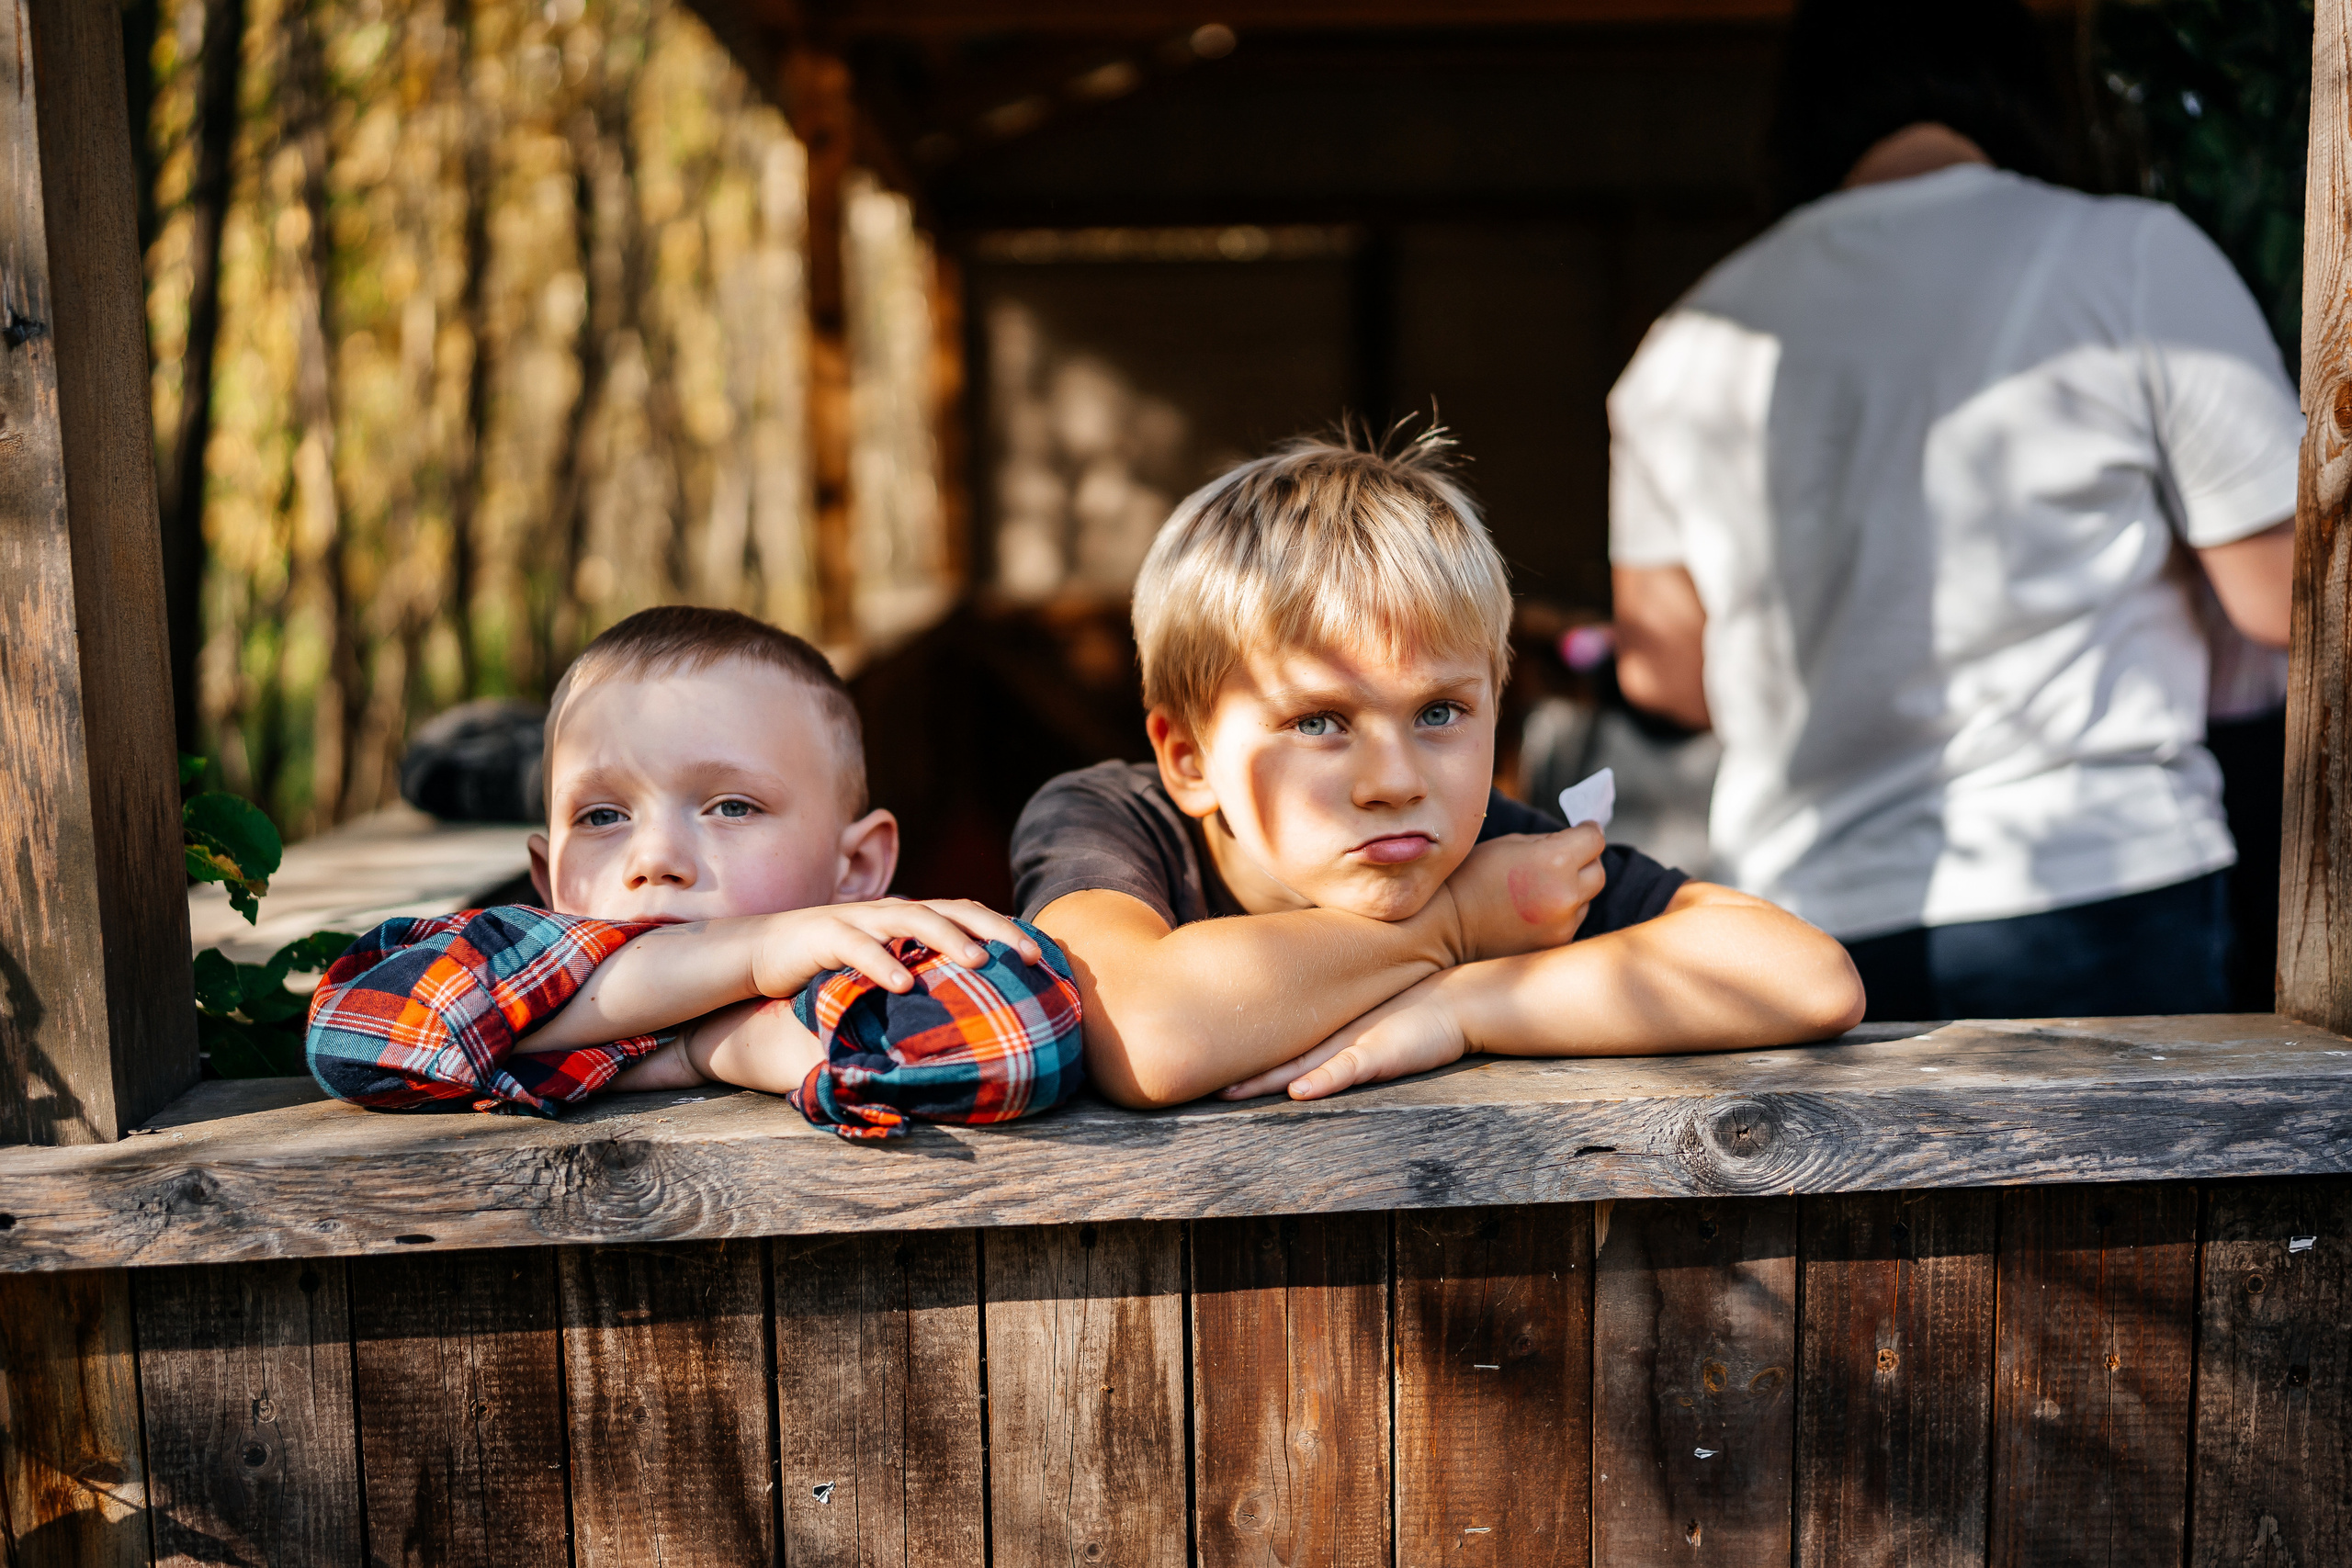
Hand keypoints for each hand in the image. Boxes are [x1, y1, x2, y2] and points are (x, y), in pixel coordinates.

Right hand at [748, 899, 1042, 1000]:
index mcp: (910, 919)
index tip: (1043, 955)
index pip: (968, 914)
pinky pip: (856, 946)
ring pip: (912, 919)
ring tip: (979, 961)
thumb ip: (919, 979)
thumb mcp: (882, 971)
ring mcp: (859, 919)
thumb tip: (968, 1019)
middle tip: (1029, 956)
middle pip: (953, 909)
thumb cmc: (830, 968)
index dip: (1006, 929)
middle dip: (995, 929)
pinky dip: (881, 963)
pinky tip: (902, 985)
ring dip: (948, 938)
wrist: (762, 951)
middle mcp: (891, 913)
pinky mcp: (823, 934)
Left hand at [1217, 974, 1469, 1102]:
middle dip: (1234, 1069)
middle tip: (1190, 1077)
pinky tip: (1297, 1092)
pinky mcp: (1380, 1055)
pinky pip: (1346, 1071)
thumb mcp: (1369, 1027)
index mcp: (1325, 1033)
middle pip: (1274, 1056)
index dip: (1236, 1052)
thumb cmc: (1415, 1012)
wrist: (1460, 999)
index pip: (1273, 1045)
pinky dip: (1321, 1082)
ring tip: (1227, 1092)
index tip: (1199, 1059)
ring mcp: (1354, 1045)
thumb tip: (1305, 1055)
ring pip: (1300, 1065)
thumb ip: (1340, 1039)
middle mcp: (1331, 1038)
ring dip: (1264, 1080)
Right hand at [1438, 825, 1606, 962]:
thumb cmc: (1472, 877)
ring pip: (1585, 899)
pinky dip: (1560, 914)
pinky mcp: (1556, 945)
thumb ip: (1548, 842)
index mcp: (1555, 861)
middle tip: (1564, 858)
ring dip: (1572, 890)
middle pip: (1598, 871)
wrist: (1447, 925)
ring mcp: (1563, 925)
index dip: (1588, 830)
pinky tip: (1532, 911)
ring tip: (1538, 890)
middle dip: (1585, 861)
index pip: (1594, 839)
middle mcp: (1566, 895)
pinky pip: (1570, 922)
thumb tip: (1575, 842)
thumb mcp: (1509, 844)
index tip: (1583, 829)